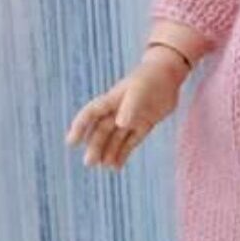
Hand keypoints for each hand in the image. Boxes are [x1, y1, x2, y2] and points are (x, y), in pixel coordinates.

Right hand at [65, 47, 188, 169]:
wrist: (168, 74)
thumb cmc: (150, 79)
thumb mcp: (140, 91)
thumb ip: (130, 107)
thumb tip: (121, 124)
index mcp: (112, 99)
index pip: (91, 113)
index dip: (80, 127)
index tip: (71, 142)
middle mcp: (118, 110)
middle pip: (102, 130)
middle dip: (95, 146)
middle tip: (89, 163)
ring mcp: (131, 118)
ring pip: (115, 138)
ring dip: (108, 152)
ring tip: (103, 166)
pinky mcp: (144, 124)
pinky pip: (131, 141)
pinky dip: (123, 153)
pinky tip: (116, 167)